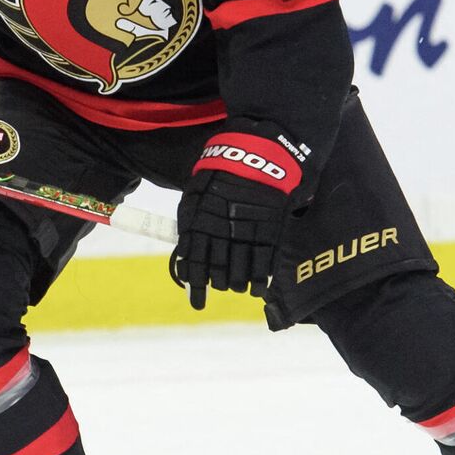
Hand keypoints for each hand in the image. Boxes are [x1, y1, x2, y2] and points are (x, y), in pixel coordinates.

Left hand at [168, 126, 305, 308]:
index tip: (197, 302)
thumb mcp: (195, 193)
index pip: (194, 262)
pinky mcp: (269, 231)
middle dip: (217, 283)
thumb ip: (190, 222)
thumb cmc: (221, 172)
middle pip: (217, 269)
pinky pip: (263, 262)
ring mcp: (246, 232)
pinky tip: (258, 290)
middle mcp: (221, 231)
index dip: (196, 284)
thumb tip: (185, 251)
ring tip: (237, 288)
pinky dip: (260, 280)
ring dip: (236, 284)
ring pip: (239, 270)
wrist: (256, 153)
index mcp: (198, 222)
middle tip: (219, 287)